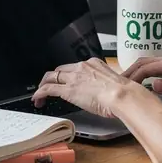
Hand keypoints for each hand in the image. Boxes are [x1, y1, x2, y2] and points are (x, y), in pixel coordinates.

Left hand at [32, 58, 147, 120]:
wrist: (122, 95)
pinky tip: (37, 99)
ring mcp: (74, 78)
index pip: (75, 67)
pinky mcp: (68, 89)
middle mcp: (82, 67)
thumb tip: (106, 93)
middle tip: (49, 87)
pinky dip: (40, 93)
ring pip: (51, 77)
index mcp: (94, 64)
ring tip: (40, 95)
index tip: (66, 81)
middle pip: (60, 70)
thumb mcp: (114, 84)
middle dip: (53, 78)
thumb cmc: (124, 93)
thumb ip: (106, 85)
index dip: (67, 75)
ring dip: (44, 85)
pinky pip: (48, 89)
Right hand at [122, 55, 161, 101]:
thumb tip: (152, 85)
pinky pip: (156, 67)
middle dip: (130, 71)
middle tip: (118, 82)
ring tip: (126, 82)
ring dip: (136, 71)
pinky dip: (145, 72)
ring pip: (149, 63)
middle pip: (144, 61)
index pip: (146, 67)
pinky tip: (142, 80)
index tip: (123, 85)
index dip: (133, 76)